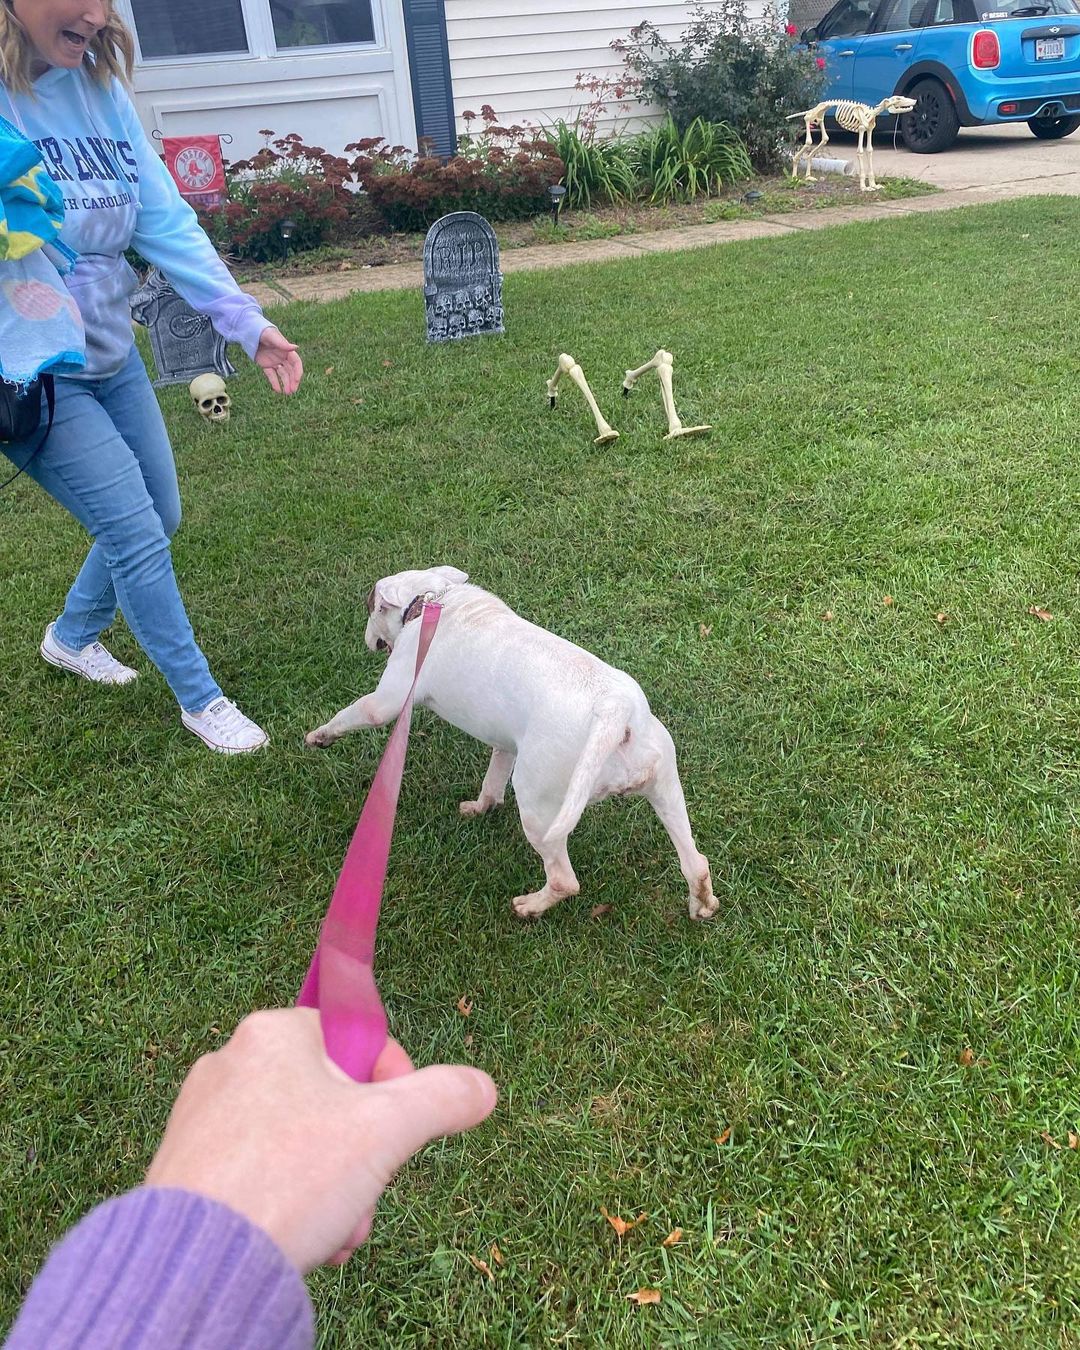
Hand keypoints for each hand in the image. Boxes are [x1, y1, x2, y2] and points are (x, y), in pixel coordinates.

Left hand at [144, 1009, 496, 1271]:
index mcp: (273, 1032)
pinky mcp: (183, 1166)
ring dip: (332, 1186)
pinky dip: (289, 1203)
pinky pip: (256, 1173)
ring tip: (336, 1230)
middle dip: (361, 1153)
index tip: (401, 1127)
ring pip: (296, 1142)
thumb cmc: (290, 1179)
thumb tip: (483, 1086)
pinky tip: (303, 1240)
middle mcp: (229, 1061)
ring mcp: (200, 1115)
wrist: (197, 1263)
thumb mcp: (386, 1130)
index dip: (391, 1082)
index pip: (353, 1039)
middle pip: (327, 1097)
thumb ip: (442, 1097)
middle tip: (368, 1193)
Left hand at [255, 326, 303, 394]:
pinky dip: (275, 382)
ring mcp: (274, 362)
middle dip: (292, 381)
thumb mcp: (272, 337)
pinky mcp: (266, 365)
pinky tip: (277, 390)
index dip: (297, 372)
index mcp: (287, 351)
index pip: (296, 363)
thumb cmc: (263, 331)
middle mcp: (282, 357)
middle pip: (290, 371)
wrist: (250, 331)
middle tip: (292, 391)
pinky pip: (271, 375)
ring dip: (285, 383)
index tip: (297, 381)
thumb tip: (296, 347)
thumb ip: (283, 343)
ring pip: (282, 375)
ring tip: (286, 393)